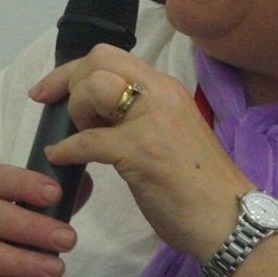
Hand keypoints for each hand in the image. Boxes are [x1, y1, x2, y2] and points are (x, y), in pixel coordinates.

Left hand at [29, 45, 251, 258]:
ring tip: (82, 139)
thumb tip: (99, 116)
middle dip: (70, 85)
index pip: (109, 56)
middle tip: (70, 119)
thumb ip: (140, 117)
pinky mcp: (142, 151)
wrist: (230, 220)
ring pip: (93, 89)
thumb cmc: (199, 187)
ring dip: (75, 113)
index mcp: (166, 89)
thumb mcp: (170, 135)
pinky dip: (65, 150)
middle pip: (97, 61)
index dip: (71, 70)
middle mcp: (160, 94)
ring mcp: (152, 121)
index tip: (47, 91)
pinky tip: (60, 159)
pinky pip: (87, 141)